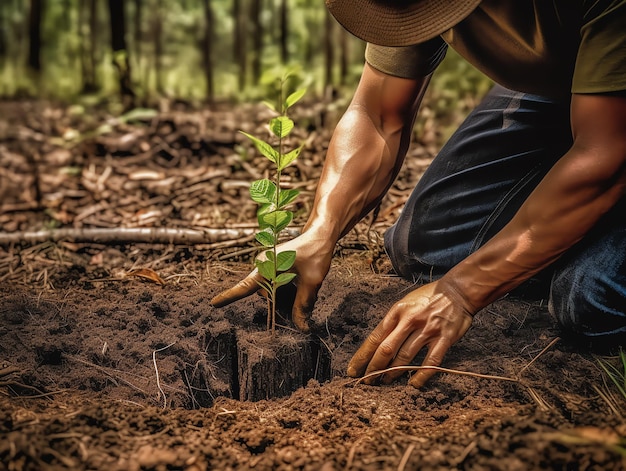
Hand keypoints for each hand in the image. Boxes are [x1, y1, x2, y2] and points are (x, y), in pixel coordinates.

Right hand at [210, 231, 333, 331]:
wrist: (320, 235)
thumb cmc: (316, 253)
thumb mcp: (312, 281)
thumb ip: (303, 305)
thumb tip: (301, 328)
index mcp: (267, 267)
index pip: (246, 287)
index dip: (229, 297)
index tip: (213, 303)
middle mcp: (263, 267)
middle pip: (268, 296)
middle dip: (284, 301)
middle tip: (303, 290)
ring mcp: (268, 267)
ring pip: (273, 293)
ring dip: (287, 295)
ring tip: (303, 283)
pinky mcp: (274, 269)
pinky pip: (277, 287)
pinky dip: (288, 290)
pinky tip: (300, 281)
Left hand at [347, 279, 473, 387]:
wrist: (458, 290)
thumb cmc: (429, 297)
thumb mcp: (405, 303)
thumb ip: (393, 321)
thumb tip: (378, 343)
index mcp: (397, 311)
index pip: (375, 337)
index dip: (362, 356)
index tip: (353, 369)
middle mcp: (410, 320)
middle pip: (386, 349)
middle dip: (373, 368)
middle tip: (366, 381)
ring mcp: (428, 330)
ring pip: (405, 357)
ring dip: (393, 373)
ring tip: (385, 382)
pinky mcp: (444, 338)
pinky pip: (430, 362)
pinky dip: (420, 376)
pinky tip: (413, 383)